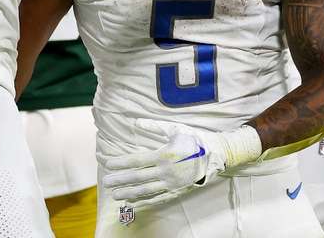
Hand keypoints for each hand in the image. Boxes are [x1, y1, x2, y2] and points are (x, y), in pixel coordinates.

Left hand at [102, 119, 261, 207]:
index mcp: (164, 154)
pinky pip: (159, 198)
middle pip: (137, 177)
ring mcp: (172, 183)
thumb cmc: (195, 139)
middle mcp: (166, 170)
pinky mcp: (178, 190)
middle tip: (105, 182)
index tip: (107, 164)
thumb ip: (154, 126)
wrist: (218, 154)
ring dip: (129, 193)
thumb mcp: (175, 129)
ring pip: (146, 190)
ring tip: (116, 195)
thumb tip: (136, 121)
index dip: (120, 163)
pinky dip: (145, 201)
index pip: (136, 160)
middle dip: (120, 180)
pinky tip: (134, 202)